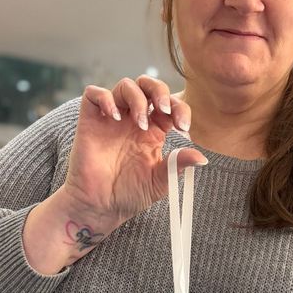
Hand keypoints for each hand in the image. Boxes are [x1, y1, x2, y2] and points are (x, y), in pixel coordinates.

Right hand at [63, 76, 206, 223]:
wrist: (101, 207)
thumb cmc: (130, 194)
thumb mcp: (160, 181)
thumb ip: (177, 165)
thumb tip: (202, 157)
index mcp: (153, 131)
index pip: (169, 105)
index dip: (180, 108)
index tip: (184, 126)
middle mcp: (133, 120)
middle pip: (148, 86)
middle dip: (159, 90)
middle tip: (164, 109)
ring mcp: (112, 119)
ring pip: (125, 86)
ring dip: (137, 98)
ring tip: (139, 123)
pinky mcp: (90, 121)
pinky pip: (93, 94)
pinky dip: (105, 98)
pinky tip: (115, 116)